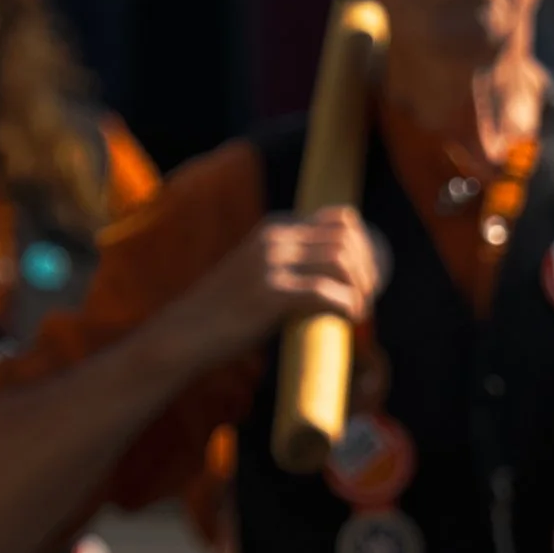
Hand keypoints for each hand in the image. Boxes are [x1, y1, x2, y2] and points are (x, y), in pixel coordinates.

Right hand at [145, 210, 382, 383]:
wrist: (184, 334)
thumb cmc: (225, 311)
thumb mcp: (256, 271)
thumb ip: (289, 263)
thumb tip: (336, 274)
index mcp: (274, 229)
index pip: (341, 218)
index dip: (365, 245)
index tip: (368, 274)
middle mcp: (274, 239)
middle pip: (347, 238)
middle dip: (369, 267)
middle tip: (369, 295)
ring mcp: (271, 264)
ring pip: (342, 261)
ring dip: (361, 288)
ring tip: (360, 309)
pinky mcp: (269, 294)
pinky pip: (325, 292)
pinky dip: (347, 305)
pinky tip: (350, 320)